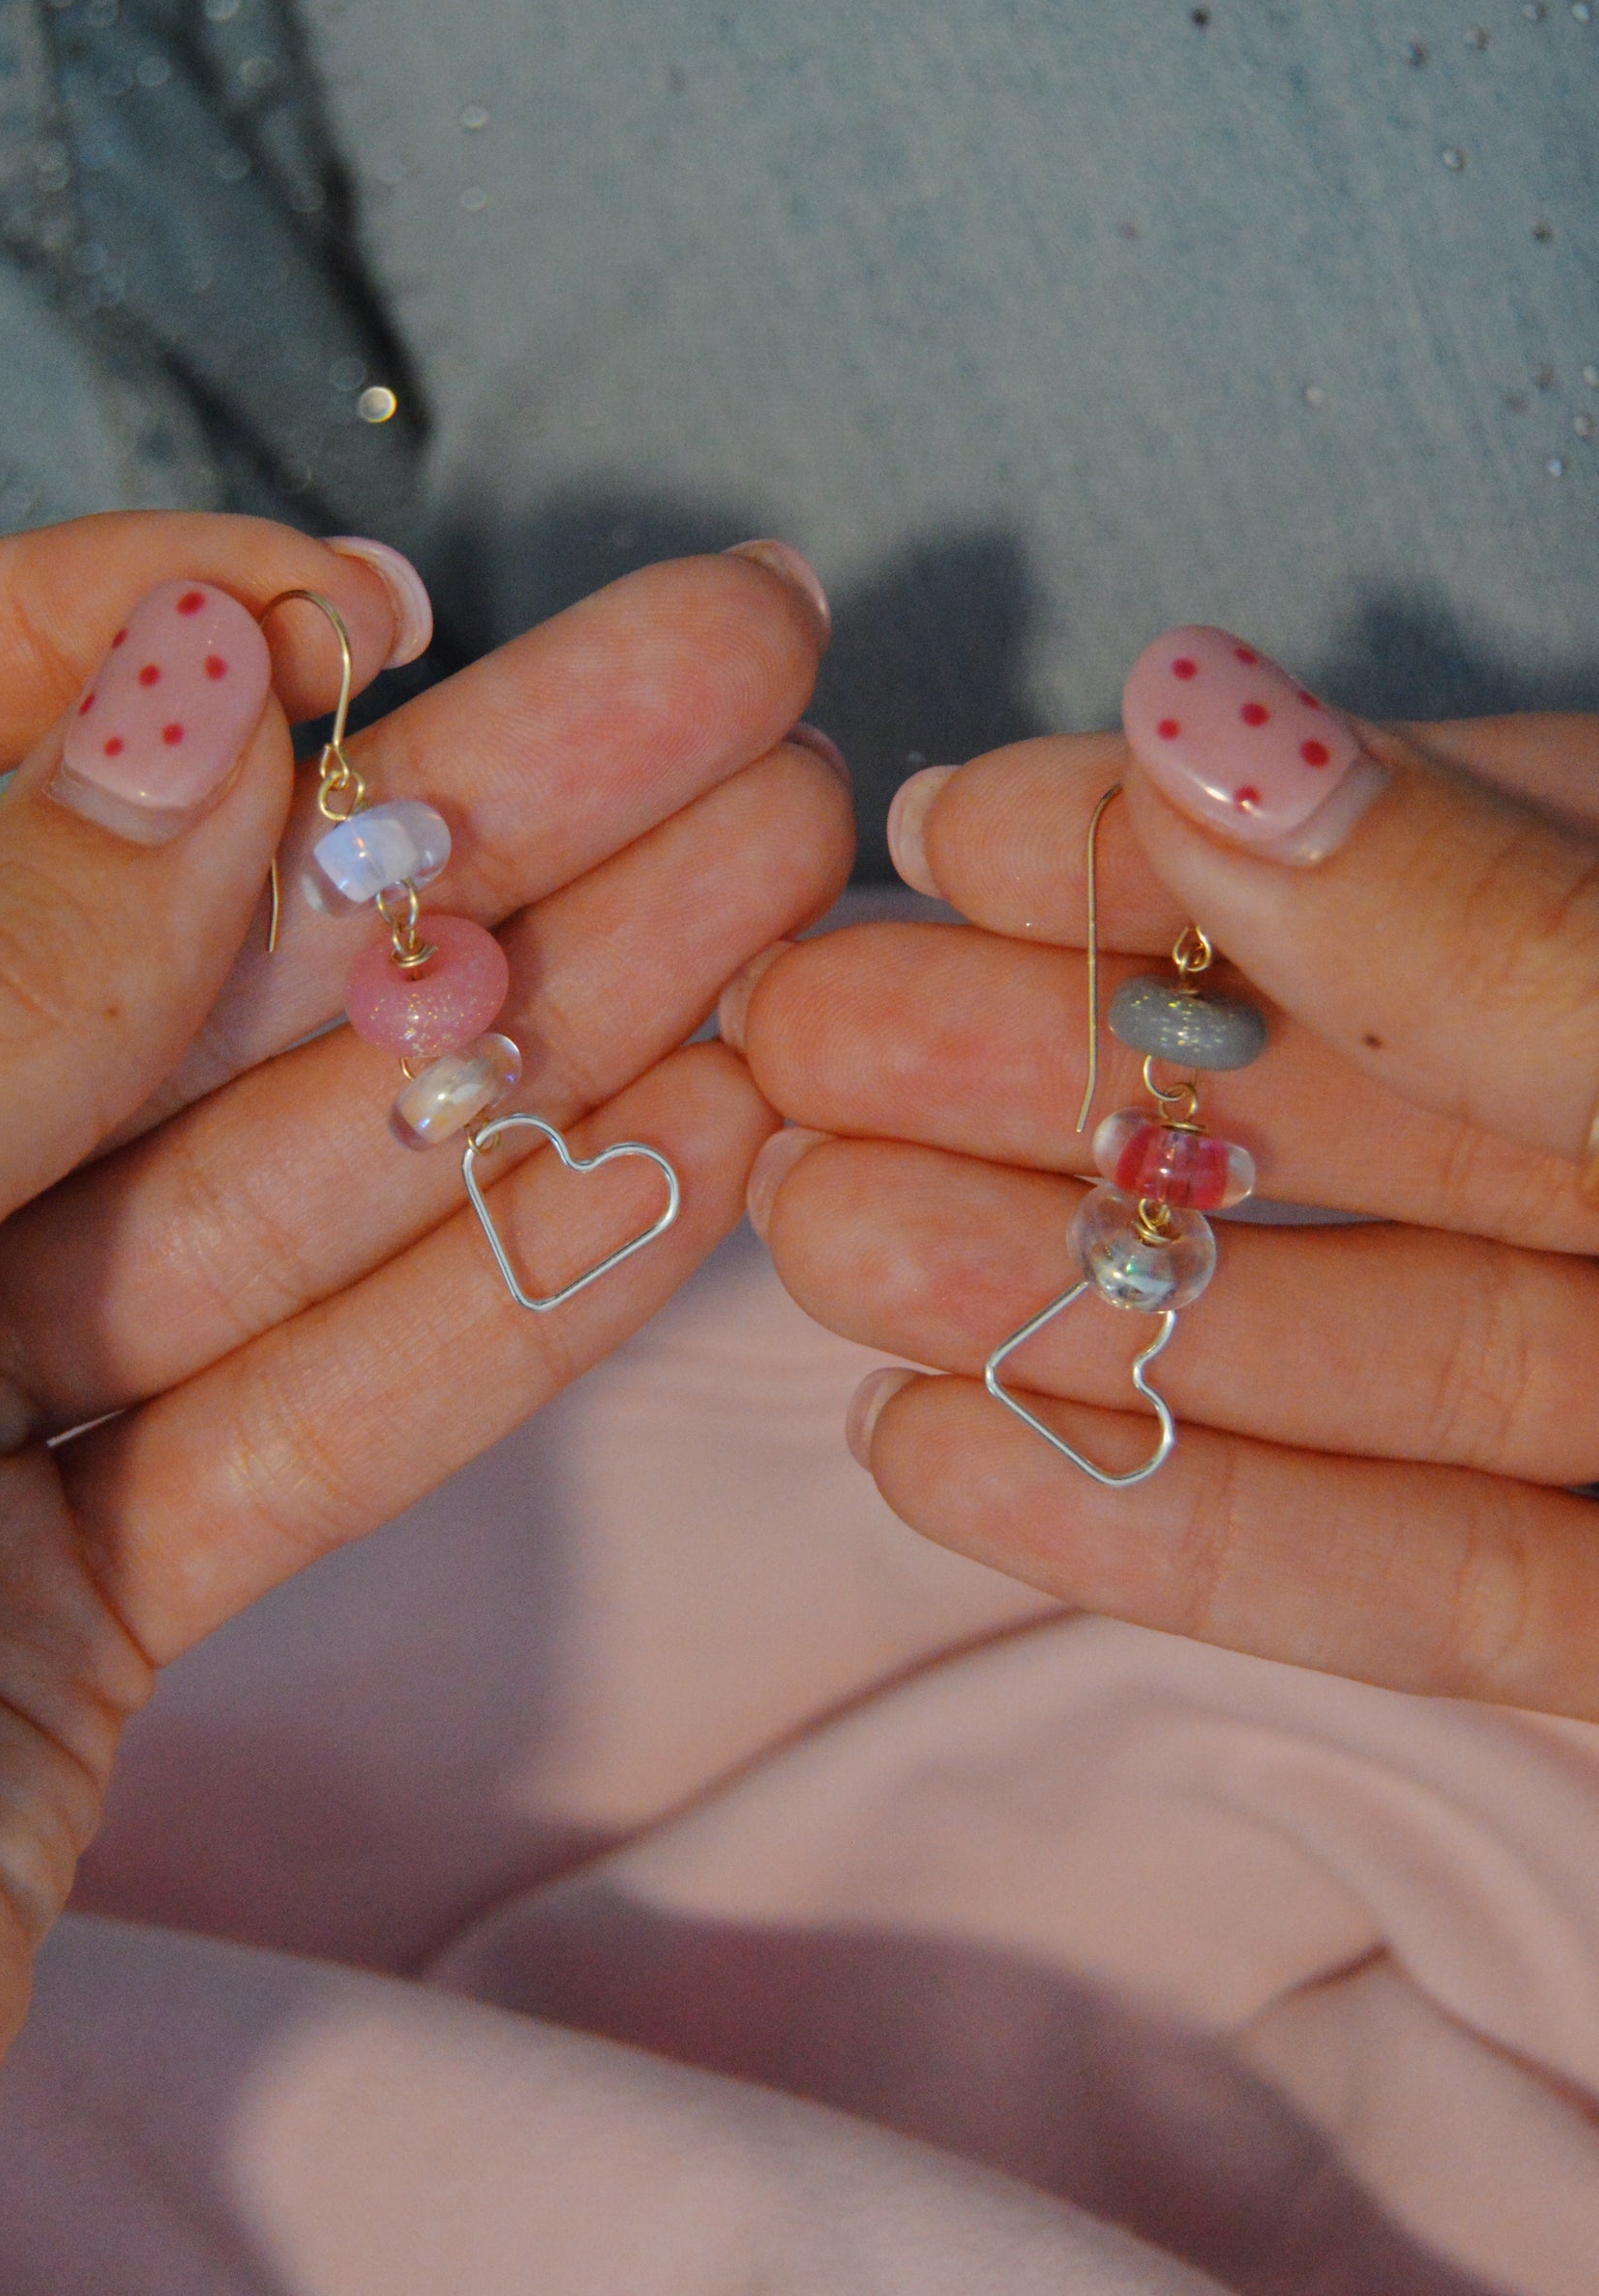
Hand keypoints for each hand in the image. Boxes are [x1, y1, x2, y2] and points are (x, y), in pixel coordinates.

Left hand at [0, 516, 850, 2277]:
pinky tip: (703, 1132)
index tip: (352, 616)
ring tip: (788, 865)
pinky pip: (323, 1398)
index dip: (113, 632)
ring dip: (545, 1022)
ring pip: (289, 1166)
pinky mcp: (92, 1571)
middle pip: (164, 941)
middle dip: (461, 813)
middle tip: (735, 673)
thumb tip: (200, 678)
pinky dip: (506, 1288)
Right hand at [728, 624, 1598, 1720]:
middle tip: (797, 1053)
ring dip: (1061, 1298)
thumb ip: (1499, 936)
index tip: (935, 829)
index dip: (1169, 844)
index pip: (1413, 866)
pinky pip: (1423, 1582)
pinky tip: (945, 1469)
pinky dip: (1189, 1534)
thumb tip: (1196, 713)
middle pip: (1326, 1114)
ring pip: (1334, 1347)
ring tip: (812, 1250)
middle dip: (1049, 1079)